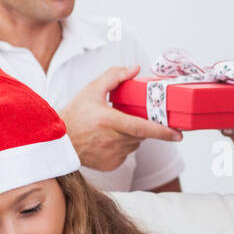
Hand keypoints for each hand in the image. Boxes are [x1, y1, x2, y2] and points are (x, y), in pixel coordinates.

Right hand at [61, 65, 182, 171]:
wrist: (56, 141)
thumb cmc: (73, 115)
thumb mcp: (91, 90)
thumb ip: (114, 76)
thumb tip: (135, 69)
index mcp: (108, 121)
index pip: (142, 128)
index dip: (162, 132)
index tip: (178, 134)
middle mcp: (111, 140)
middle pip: (140, 134)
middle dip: (138, 125)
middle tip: (123, 117)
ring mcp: (112, 155)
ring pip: (134, 144)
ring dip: (130, 136)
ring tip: (110, 129)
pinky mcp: (111, 165)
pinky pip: (126, 154)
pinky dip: (122, 146)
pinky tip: (106, 140)